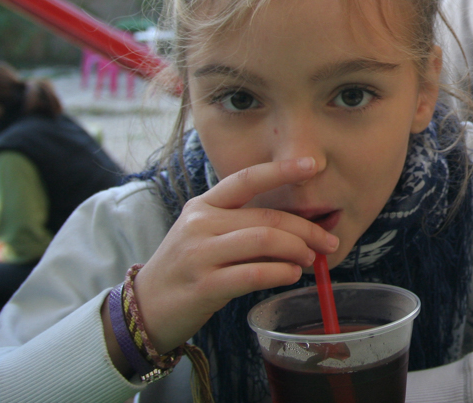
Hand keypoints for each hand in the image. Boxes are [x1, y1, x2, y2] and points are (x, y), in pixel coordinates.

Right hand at [130, 157, 339, 353]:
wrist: (145, 308)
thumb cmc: (187, 269)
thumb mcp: (207, 237)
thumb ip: (244, 227)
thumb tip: (299, 228)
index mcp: (203, 205)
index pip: (246, 179)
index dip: (281, 170)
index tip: (312, 164)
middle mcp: (200, 224)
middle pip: (266, 218)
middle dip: (306, 229)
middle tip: (328, 241)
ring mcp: (199, 254)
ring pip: (264, 241)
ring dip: (297, 250)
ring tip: (310, 260)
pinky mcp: (204, 286)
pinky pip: (253, 273)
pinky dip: (281, 272)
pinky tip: (291, 275)